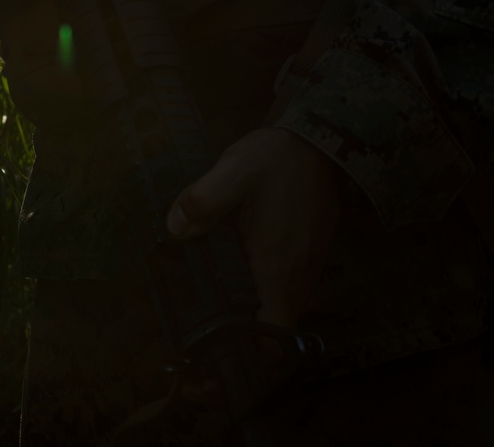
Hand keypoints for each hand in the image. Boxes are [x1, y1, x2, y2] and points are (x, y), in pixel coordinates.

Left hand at [166, 127, 340, 332]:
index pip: (272, 336)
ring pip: (284, 311)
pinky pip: (290, 290)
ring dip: (258, 318)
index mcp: (276, 267)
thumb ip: (203, 201)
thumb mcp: (233, 171)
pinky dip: (269, 295)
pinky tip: (242, 275)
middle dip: (245, 342)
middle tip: (207, 337)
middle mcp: (297, 277)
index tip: (217, 352)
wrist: (319, 141)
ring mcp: (308, 267)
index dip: (247, 352)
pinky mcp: (310, 255)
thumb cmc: (276, 160)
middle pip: (276, 332)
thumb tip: (174, 228)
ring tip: (219, 308)